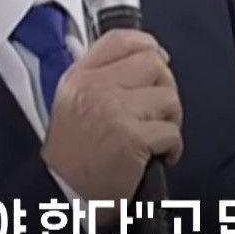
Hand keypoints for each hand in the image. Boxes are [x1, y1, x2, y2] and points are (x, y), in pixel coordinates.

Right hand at [40, 29, 181, 202]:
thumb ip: (100, 76)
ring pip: (169, 98)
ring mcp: (115, 112)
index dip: (147, 45)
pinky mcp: (133, 138)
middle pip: (153, 64)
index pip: (120, 40)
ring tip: (154, 135)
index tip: (158, 58)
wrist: (63, 193)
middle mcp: (96, 88)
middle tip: (157, 109)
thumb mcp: (72, 102)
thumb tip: (145, 55)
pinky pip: (172, 132)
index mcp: (80, 77)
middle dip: (164, 87)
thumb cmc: (72, 155)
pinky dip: (172, 148)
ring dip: (169, 120)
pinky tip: (157, 156)